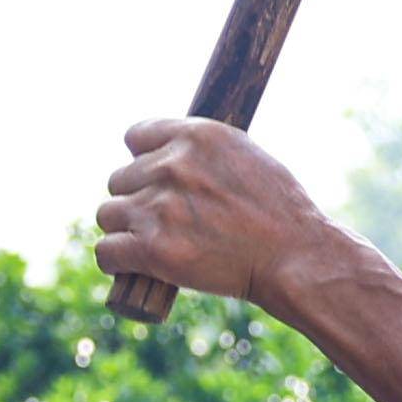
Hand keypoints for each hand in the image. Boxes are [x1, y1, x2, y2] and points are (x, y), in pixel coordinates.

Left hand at [94, 115, 329, 315]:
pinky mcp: (152, 249)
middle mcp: (172, 166)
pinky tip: (133, 266)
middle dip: (137, 199)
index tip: (156, 181)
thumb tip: (163, 158)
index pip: (134, 136)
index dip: (143, 160)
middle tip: (165, 221)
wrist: (294, 257)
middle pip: (118, 180)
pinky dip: (117, 261)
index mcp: (195, 135)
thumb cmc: (279, 212)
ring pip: (108, 215)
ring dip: (125, 230)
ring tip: (152, 243)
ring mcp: (159, 207)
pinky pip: (106, 252)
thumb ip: (200, 154)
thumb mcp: (244, 156)